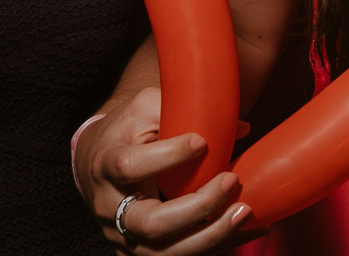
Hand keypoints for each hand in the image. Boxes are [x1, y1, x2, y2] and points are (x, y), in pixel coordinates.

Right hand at [74, 87, 251, 254]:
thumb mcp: (146, 108)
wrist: (99, 162)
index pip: (129, 166)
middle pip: (151, 223)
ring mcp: (123, 235)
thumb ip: (187, 111)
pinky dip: (216, 246)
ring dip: (211, 236)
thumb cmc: (128, 129)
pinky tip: (249, 230)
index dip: (166, 156)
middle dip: (197, 207)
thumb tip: (242, 129)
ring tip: (245, 212)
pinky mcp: (140, 251)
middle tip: (232, 180)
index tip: (202, 142)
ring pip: (166, 252)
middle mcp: (110, 207)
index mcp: (106, 164)